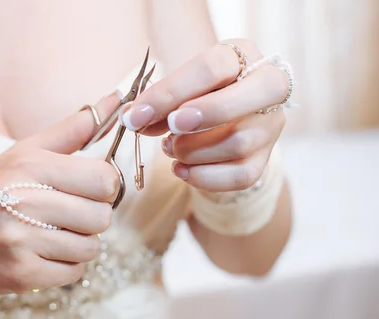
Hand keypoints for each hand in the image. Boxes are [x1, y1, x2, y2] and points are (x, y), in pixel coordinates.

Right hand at [0, 93, 120, 293]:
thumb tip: (116, 99)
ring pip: (90, 248)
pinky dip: (64, 267)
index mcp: (29, 166)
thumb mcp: (25, 152)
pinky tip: (40, 254)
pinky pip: (73, 273)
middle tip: (65, 214)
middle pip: (101, 217)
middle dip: (90, 217)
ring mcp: (21, 242)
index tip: (87, 188)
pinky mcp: (21, 274)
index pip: (104, 180)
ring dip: (77, 243)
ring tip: (50, 235)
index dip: (103, 186)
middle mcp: (24, 203)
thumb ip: (73, 129)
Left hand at [121, 40, 290, 191]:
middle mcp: (269, 86)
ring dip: (194, 150)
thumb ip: (158, 101)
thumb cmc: (195, 95)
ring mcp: (270, 125)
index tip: (139, 115)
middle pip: (253, 94)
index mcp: (242, 55)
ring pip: (240, 141)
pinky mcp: (264, 158)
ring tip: (171, 148)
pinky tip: (181, 170)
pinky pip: (241, 176)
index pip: (213, 67)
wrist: (219, 119)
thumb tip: (134, 118)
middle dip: (205, 114)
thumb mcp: (177, 88)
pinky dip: (204, 177)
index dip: (172, 92)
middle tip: (171, 128)